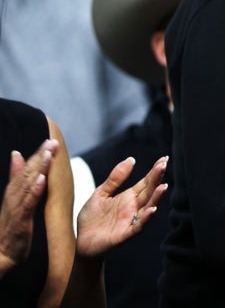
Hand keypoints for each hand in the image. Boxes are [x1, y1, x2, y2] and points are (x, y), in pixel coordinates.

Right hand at [0, 139, 56, 275]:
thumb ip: (15, 177)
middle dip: (40, 156)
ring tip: (48, 154)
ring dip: (38, 168)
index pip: (26, 169)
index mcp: (14, 191)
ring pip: (27, 184)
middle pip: (27, 173)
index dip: (38, 154)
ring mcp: (16, 208)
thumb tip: (16, 154)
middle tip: (52, 141)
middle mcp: (13, 196)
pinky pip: (28, 203)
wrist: (2, 253)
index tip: (50, 140)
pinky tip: (42, 180)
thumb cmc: (10, 225)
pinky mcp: (21, 220)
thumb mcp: (13, 199)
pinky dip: (34, 190)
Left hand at [75, 156, 168, 257]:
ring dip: (156, 198)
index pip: (145, 182)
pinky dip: (146, 218)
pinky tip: (152, 209)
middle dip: (157, 179)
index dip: (154, 171)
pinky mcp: (125, 234)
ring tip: (163, 186)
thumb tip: (131, 159)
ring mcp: (131, 220)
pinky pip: (138, 226)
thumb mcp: (101, 193)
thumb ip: (116, 178)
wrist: (80, 241)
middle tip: (164, 165)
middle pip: (148, 191)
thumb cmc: (92, 218)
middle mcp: (133, 207)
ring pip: (148, 207)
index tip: (164, 159)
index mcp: (129, 197)